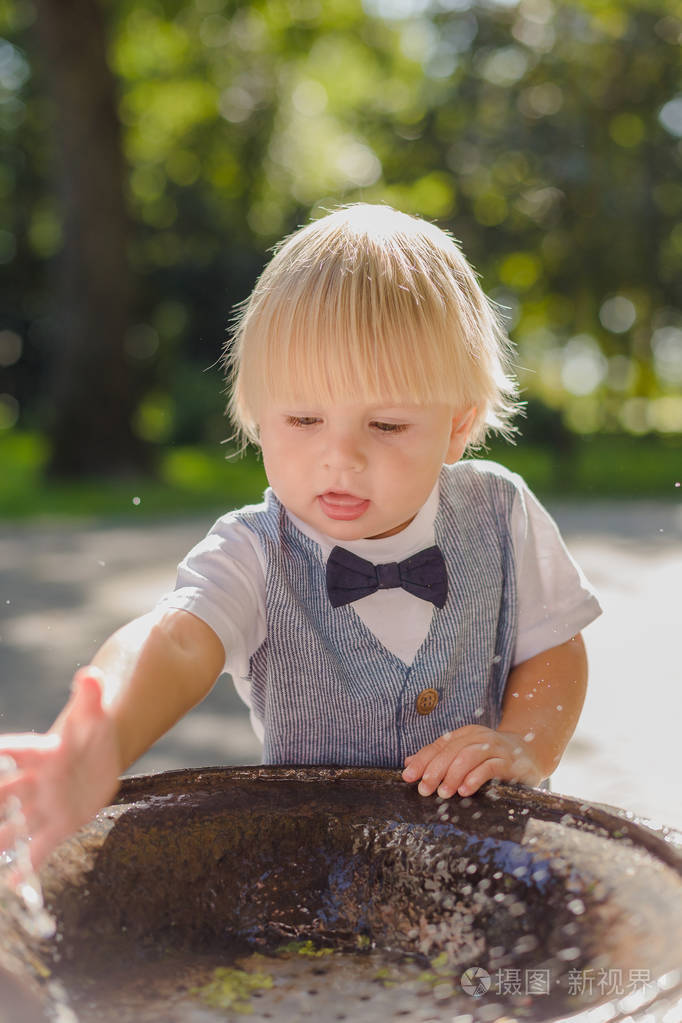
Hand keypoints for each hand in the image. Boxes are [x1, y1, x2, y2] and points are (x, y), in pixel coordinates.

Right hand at [0, 667, 120, 872]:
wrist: (97, 753)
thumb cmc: (91, 729)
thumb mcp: (94, 714)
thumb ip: (90, 696)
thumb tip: (91, 675)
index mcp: (42, 752)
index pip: (14, 752)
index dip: (0, 754)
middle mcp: (35, 781)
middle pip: (2, 794)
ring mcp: (43, 805)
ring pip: (13, 827)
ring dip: (0, 841)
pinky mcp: (58, 825)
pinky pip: (38, 848)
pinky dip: (25, 867)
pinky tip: (13, 885)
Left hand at [402, 725, 543, 798]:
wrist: (531, 754)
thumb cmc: (493, 758)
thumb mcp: (465, 754)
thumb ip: (439, 757)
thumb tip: (408, 763)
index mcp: (466, 734)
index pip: (439, 745)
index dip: (421, 760)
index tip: (407, 776)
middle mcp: (479, 738)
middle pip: (451, 750)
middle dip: (434, 770)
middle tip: (424, 789)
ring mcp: (496, 749)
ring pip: (469, 756)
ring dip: (453, 775)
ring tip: (443, 793)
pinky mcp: (510, 763)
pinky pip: (490, 768)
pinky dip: (475, 778)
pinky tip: (465, 790)